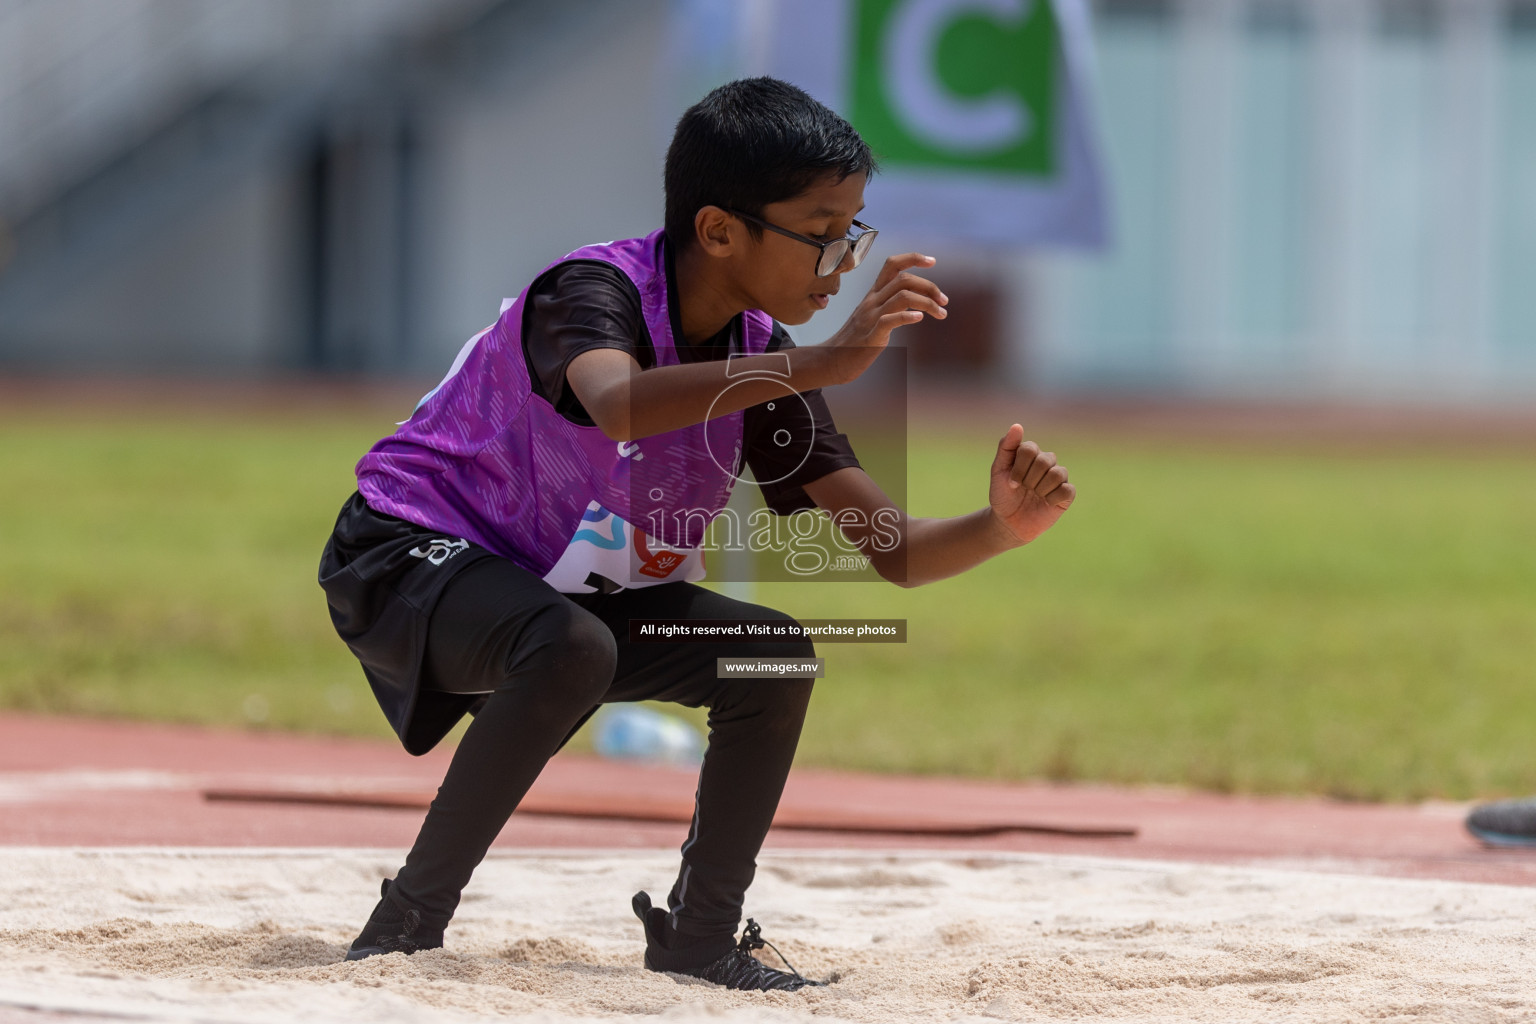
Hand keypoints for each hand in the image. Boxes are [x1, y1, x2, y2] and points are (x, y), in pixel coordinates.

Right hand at [817, 253, 946, 385]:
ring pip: (902, 296)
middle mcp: (872, 301)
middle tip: (944, 301)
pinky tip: (920, 319)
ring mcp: (871, 318)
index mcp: (873, 294)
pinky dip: (908, 317)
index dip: (913, 258)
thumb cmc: (856, 340)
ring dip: (928, 303)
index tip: (932, 261)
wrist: (832, 361)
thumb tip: (917, 305)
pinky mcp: (871, 337)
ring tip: (941, 313)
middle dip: (930, 287)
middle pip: (904, 280)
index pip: (892, 264)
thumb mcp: (872, 316)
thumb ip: (890, 306)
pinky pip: (890, 320)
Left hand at [988, 424, 1074, 545]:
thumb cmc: (1003, 495)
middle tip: (1023, 489)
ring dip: (1040, 489)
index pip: (1029, 449)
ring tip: (1034, 495)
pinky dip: (1053, 498)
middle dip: (1028, 479)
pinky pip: (1067, 490)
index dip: (1018, 468)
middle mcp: (1047, 462)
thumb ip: (1006, 447)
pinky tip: (1046, 503)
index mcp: (1031, 454)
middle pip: (1044, 460)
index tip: (1011, 482)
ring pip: (1057, 474)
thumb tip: (1017, 425)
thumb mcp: (998, 471)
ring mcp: (1059, 478)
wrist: (1008, 522)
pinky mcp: (1066, 495)